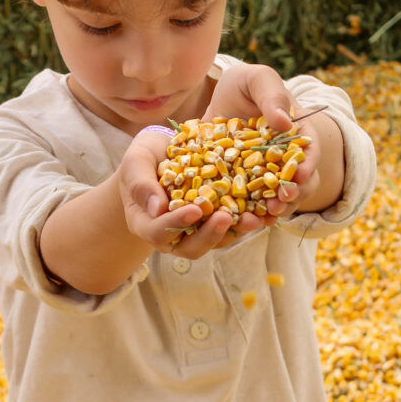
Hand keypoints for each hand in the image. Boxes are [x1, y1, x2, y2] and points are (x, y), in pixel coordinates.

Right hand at [118, 128, 273, 257]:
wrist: (162, 154)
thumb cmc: (144, 159)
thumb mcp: (136, 162)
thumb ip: (140, 182)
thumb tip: (156, 208)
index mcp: (146, 224)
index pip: (158, 232)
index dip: (175, 224)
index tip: (194, 210)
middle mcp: (171, 235)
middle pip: (190, 247)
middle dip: (210, 234)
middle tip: (226, 217)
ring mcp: (196, 231)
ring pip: (215, 241)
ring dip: (235, 231)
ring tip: (253, 218)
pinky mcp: (216, 222)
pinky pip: (233, 227)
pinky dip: (247, 219)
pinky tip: (264, 209)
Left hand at [204, 63, 341, 218]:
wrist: (215, 101)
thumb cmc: (243, 85)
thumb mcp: (256, 79)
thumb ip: (271, 95)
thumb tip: (284, 122)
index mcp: (296, 135)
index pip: (308, 152)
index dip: (307, 165)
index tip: (300, 175)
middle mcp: (284, 161)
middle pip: (298, 183)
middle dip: (293, 194)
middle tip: (282, 200)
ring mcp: (264, 177)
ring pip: (276, 199)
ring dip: (274, 210)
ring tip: (266, 216)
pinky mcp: (242, 187)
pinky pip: (249, 206)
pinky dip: (248, 215)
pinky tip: (243, 222)